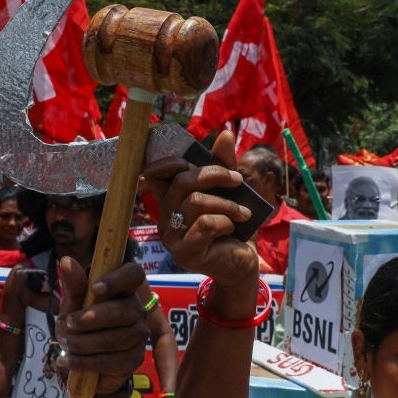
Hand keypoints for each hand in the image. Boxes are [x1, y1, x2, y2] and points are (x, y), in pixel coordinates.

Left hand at [55, 258, 148, 397]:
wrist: (82, 359)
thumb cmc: (80, 326)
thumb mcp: (72, 305)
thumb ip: (74, 285)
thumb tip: (67, 260)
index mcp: (124, 290)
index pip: (133, 275)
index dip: (117, 279)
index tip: (95, 289)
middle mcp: (138, 310)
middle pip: (120, 311)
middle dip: (88, 319)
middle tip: (68, 324)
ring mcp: (139, 335)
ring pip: (112, 339)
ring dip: (82, 343)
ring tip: (65, 344)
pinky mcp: (134, 359)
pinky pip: (109, 361)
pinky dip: (83, 362)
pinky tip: (67, 360)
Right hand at [143, 130, 256, 287]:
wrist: (242, 263)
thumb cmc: (233, 228)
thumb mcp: (231, 192)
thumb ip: (224, 165)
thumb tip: (226, 134)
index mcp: (171, 201)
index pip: (154, 173)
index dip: (171, 161)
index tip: (197, 162)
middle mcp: (166, 218)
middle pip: (182, 182)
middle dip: (214, 175)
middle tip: (238, 182)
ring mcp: (172, 237)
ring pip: (195, 202)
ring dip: (227, 204)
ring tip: (242, 214)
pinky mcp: (185, 253)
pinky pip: (205, 224)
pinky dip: (225, 222)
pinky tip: (232, 229)